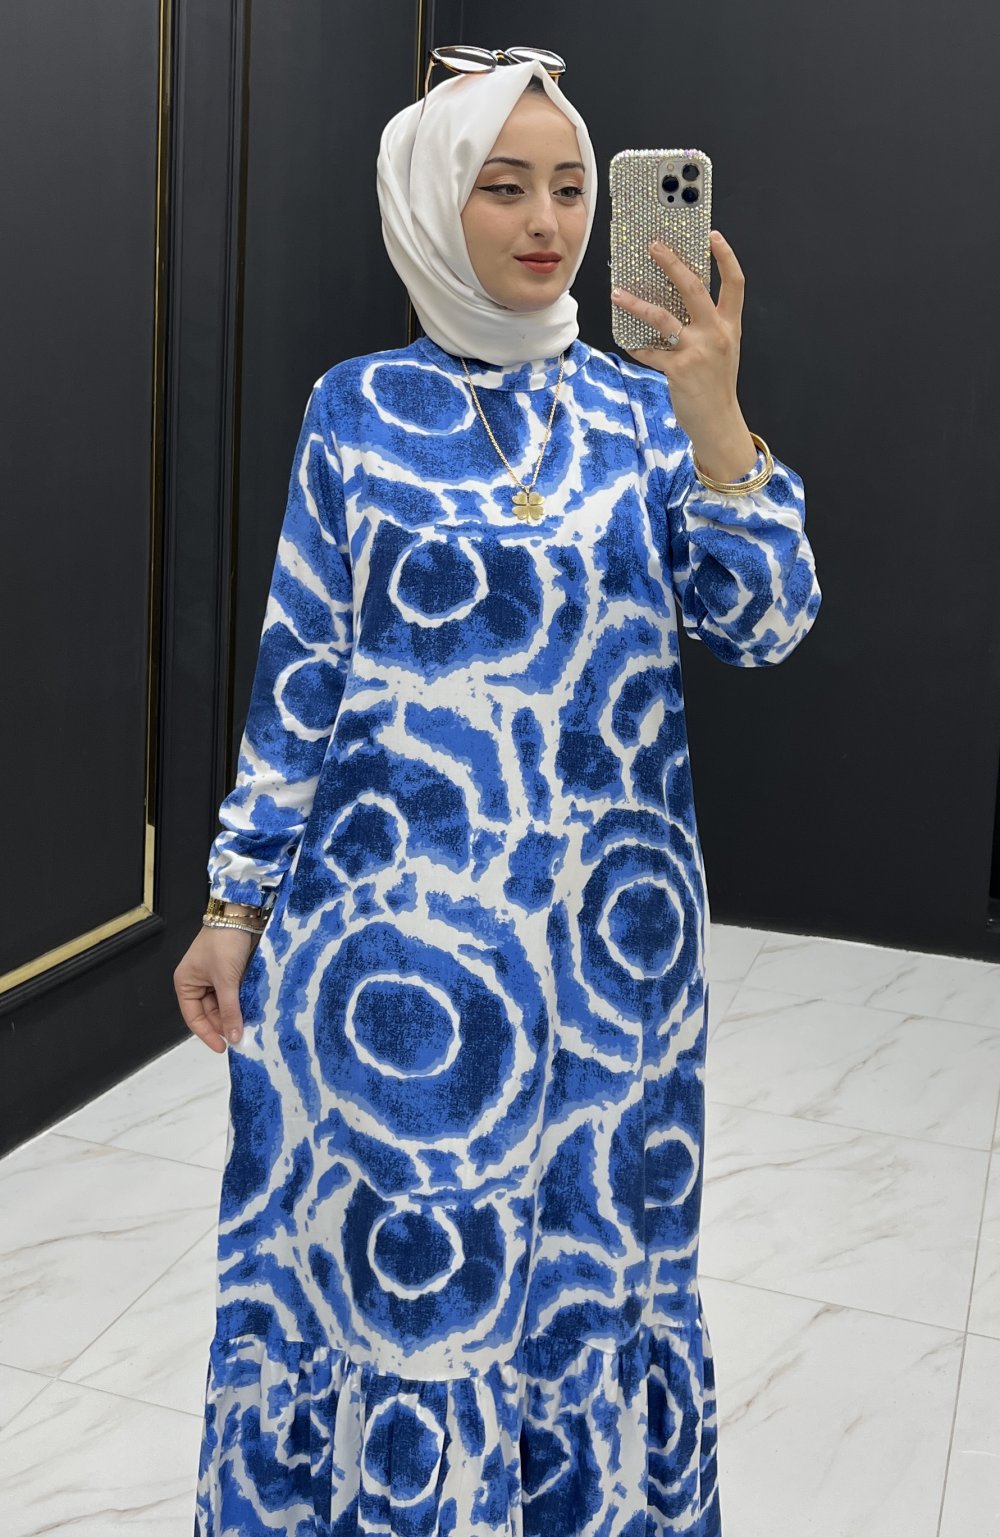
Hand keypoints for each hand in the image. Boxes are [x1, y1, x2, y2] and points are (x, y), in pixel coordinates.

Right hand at [173, 926, 257, 1051]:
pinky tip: (250, 1013)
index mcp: (185, 983)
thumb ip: (229, 1010)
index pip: (193, 1018)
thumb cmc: (225, 943)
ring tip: (248, 1028)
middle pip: (209, 1014)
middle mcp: (197, 983)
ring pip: (222, 1006)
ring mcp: (213, 978)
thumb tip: (234, 1037)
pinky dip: (240, 1004)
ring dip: (233, 1015)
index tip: (224, 1047)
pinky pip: (232, 996)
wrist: (241, 915)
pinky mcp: (229, 974)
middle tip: (241, 1038)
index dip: (208, 1034)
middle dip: (223, 1025)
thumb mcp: (226, 980)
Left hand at [611, 229, 755, 480]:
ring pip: (663, 318)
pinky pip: (650, 352)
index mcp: (729, 326)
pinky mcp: (679, 370)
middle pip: (694, 289)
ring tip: (617, 294)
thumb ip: (707, 325)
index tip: (713, 235)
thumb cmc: (716, 384)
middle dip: (672, 264)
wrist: (718, 422)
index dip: (726, 257)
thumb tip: (678, 302)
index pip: (735, 284)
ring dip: (637, 304)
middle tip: (654, 246)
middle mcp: (715, 334)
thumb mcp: (722, 350)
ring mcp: (697, 351)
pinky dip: (636, 346)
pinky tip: (627, 340)